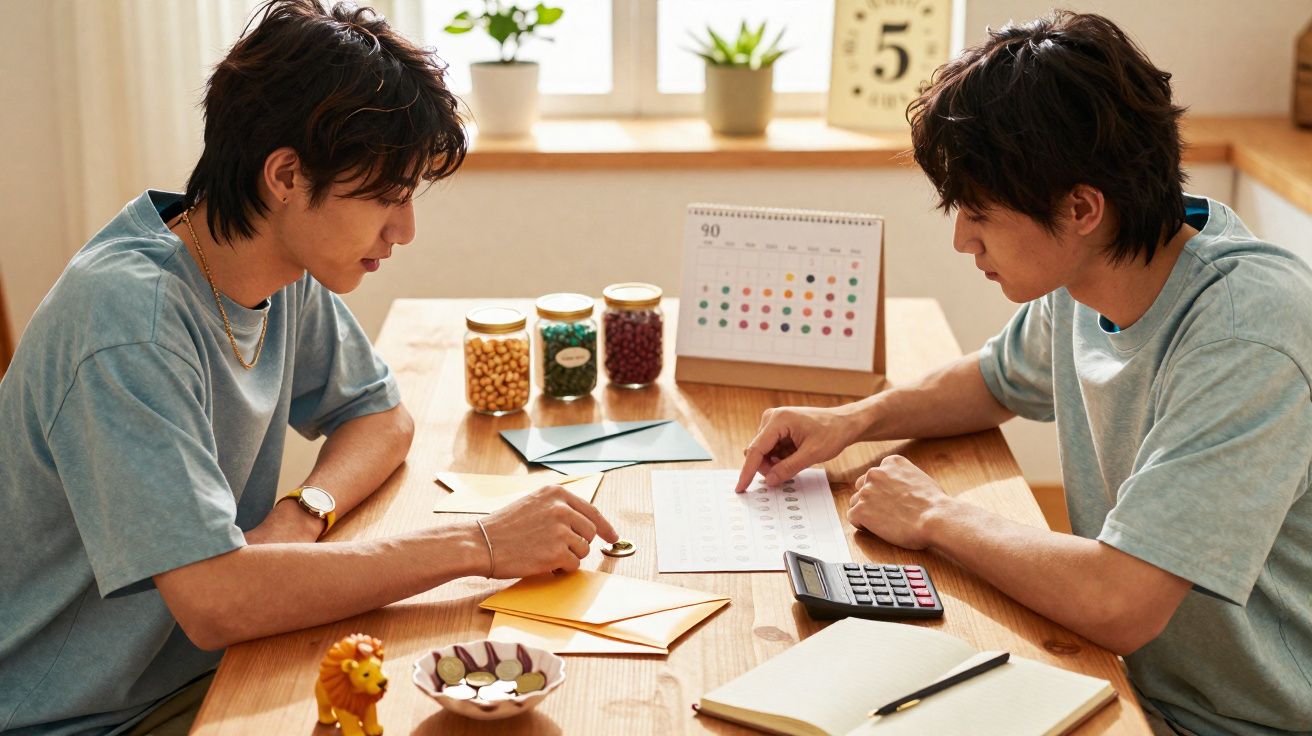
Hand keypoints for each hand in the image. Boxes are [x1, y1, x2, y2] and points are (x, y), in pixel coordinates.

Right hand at [477, 485, 619, 578]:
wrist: (481, 542)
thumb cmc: (504, 527)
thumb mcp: (533, 504)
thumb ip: (558, 508)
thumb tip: (585, 524)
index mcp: (556, 493)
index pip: (592, 510)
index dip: (605, 526)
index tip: (612, 537)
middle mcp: (561, 508)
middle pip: (591, 532)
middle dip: (580, 544)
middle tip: (561, 550)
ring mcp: (560, 530)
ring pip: (584, 550)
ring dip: (569, 557)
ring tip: (545, 554)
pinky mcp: (557, 552)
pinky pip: (574, 565)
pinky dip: (562, 568)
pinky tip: (544, 563)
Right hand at [736, 404, 866, 490]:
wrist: (844, 423)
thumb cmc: (832, 433)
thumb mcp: (812, 454)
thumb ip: (788, 468)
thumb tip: (769, 480)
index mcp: (778, 420)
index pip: (756, 449)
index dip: (747, 471)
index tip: (740, 488)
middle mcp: (771, 418)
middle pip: (758, 452)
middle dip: (768, 467)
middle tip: (787, 472)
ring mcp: (774, 422)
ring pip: (764, 452)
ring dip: (775, 463)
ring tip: (796, 460)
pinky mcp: (778, 427)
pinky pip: (771, 449)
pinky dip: (780, 458)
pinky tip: (794, 456)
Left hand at [847, 455, 950, 549]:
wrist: (936, 519)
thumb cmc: (934, 504)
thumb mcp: (920, 478)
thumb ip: (902, 478)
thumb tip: (896, 488)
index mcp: (891, 462)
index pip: (877, 475)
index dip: (883, 490)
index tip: (894, 500)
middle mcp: (875, 472)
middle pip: (863, 486)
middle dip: (872, 499)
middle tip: (888, 513)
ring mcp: (866, 491)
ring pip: (856, 502)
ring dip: (867, 512)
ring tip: (885, 522)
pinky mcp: (860, 510)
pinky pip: (853, 517)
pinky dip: (862, 525)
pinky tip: (879, 528)